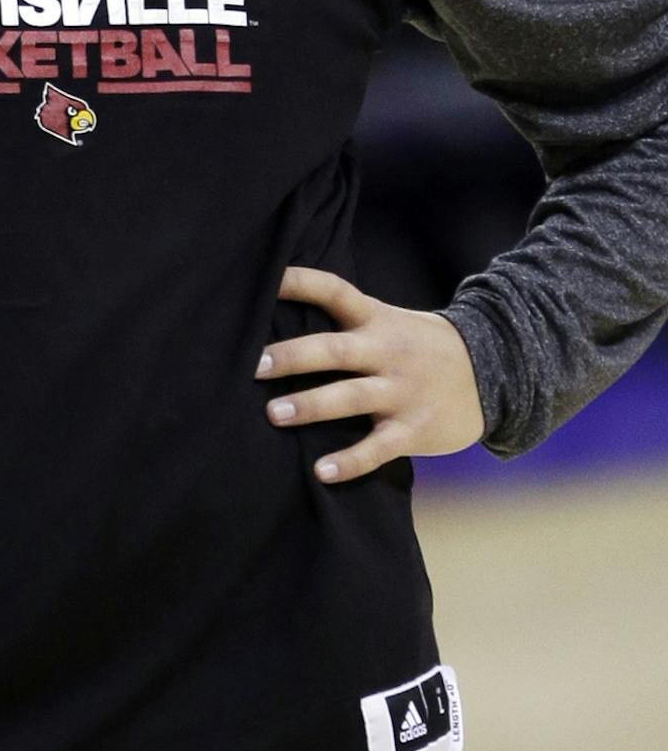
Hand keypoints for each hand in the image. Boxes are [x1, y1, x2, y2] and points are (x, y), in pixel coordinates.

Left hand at [257, 267, 484, 483]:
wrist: (496, 373)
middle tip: (254, 365)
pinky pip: (378, 448)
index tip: (266, 279)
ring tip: (273, 414)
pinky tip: (321, 472)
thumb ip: (344, 321)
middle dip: (294, 357)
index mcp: (376, 320)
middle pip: (336, 351)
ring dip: (311, 406)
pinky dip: (350, 461)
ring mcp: (402, 392)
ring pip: (351, 397)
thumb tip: (275, 316)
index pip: (335, 291)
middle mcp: (387, 352)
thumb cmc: (418, 347)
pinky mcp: (414, 429)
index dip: (300, 282)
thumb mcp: (388, 322)